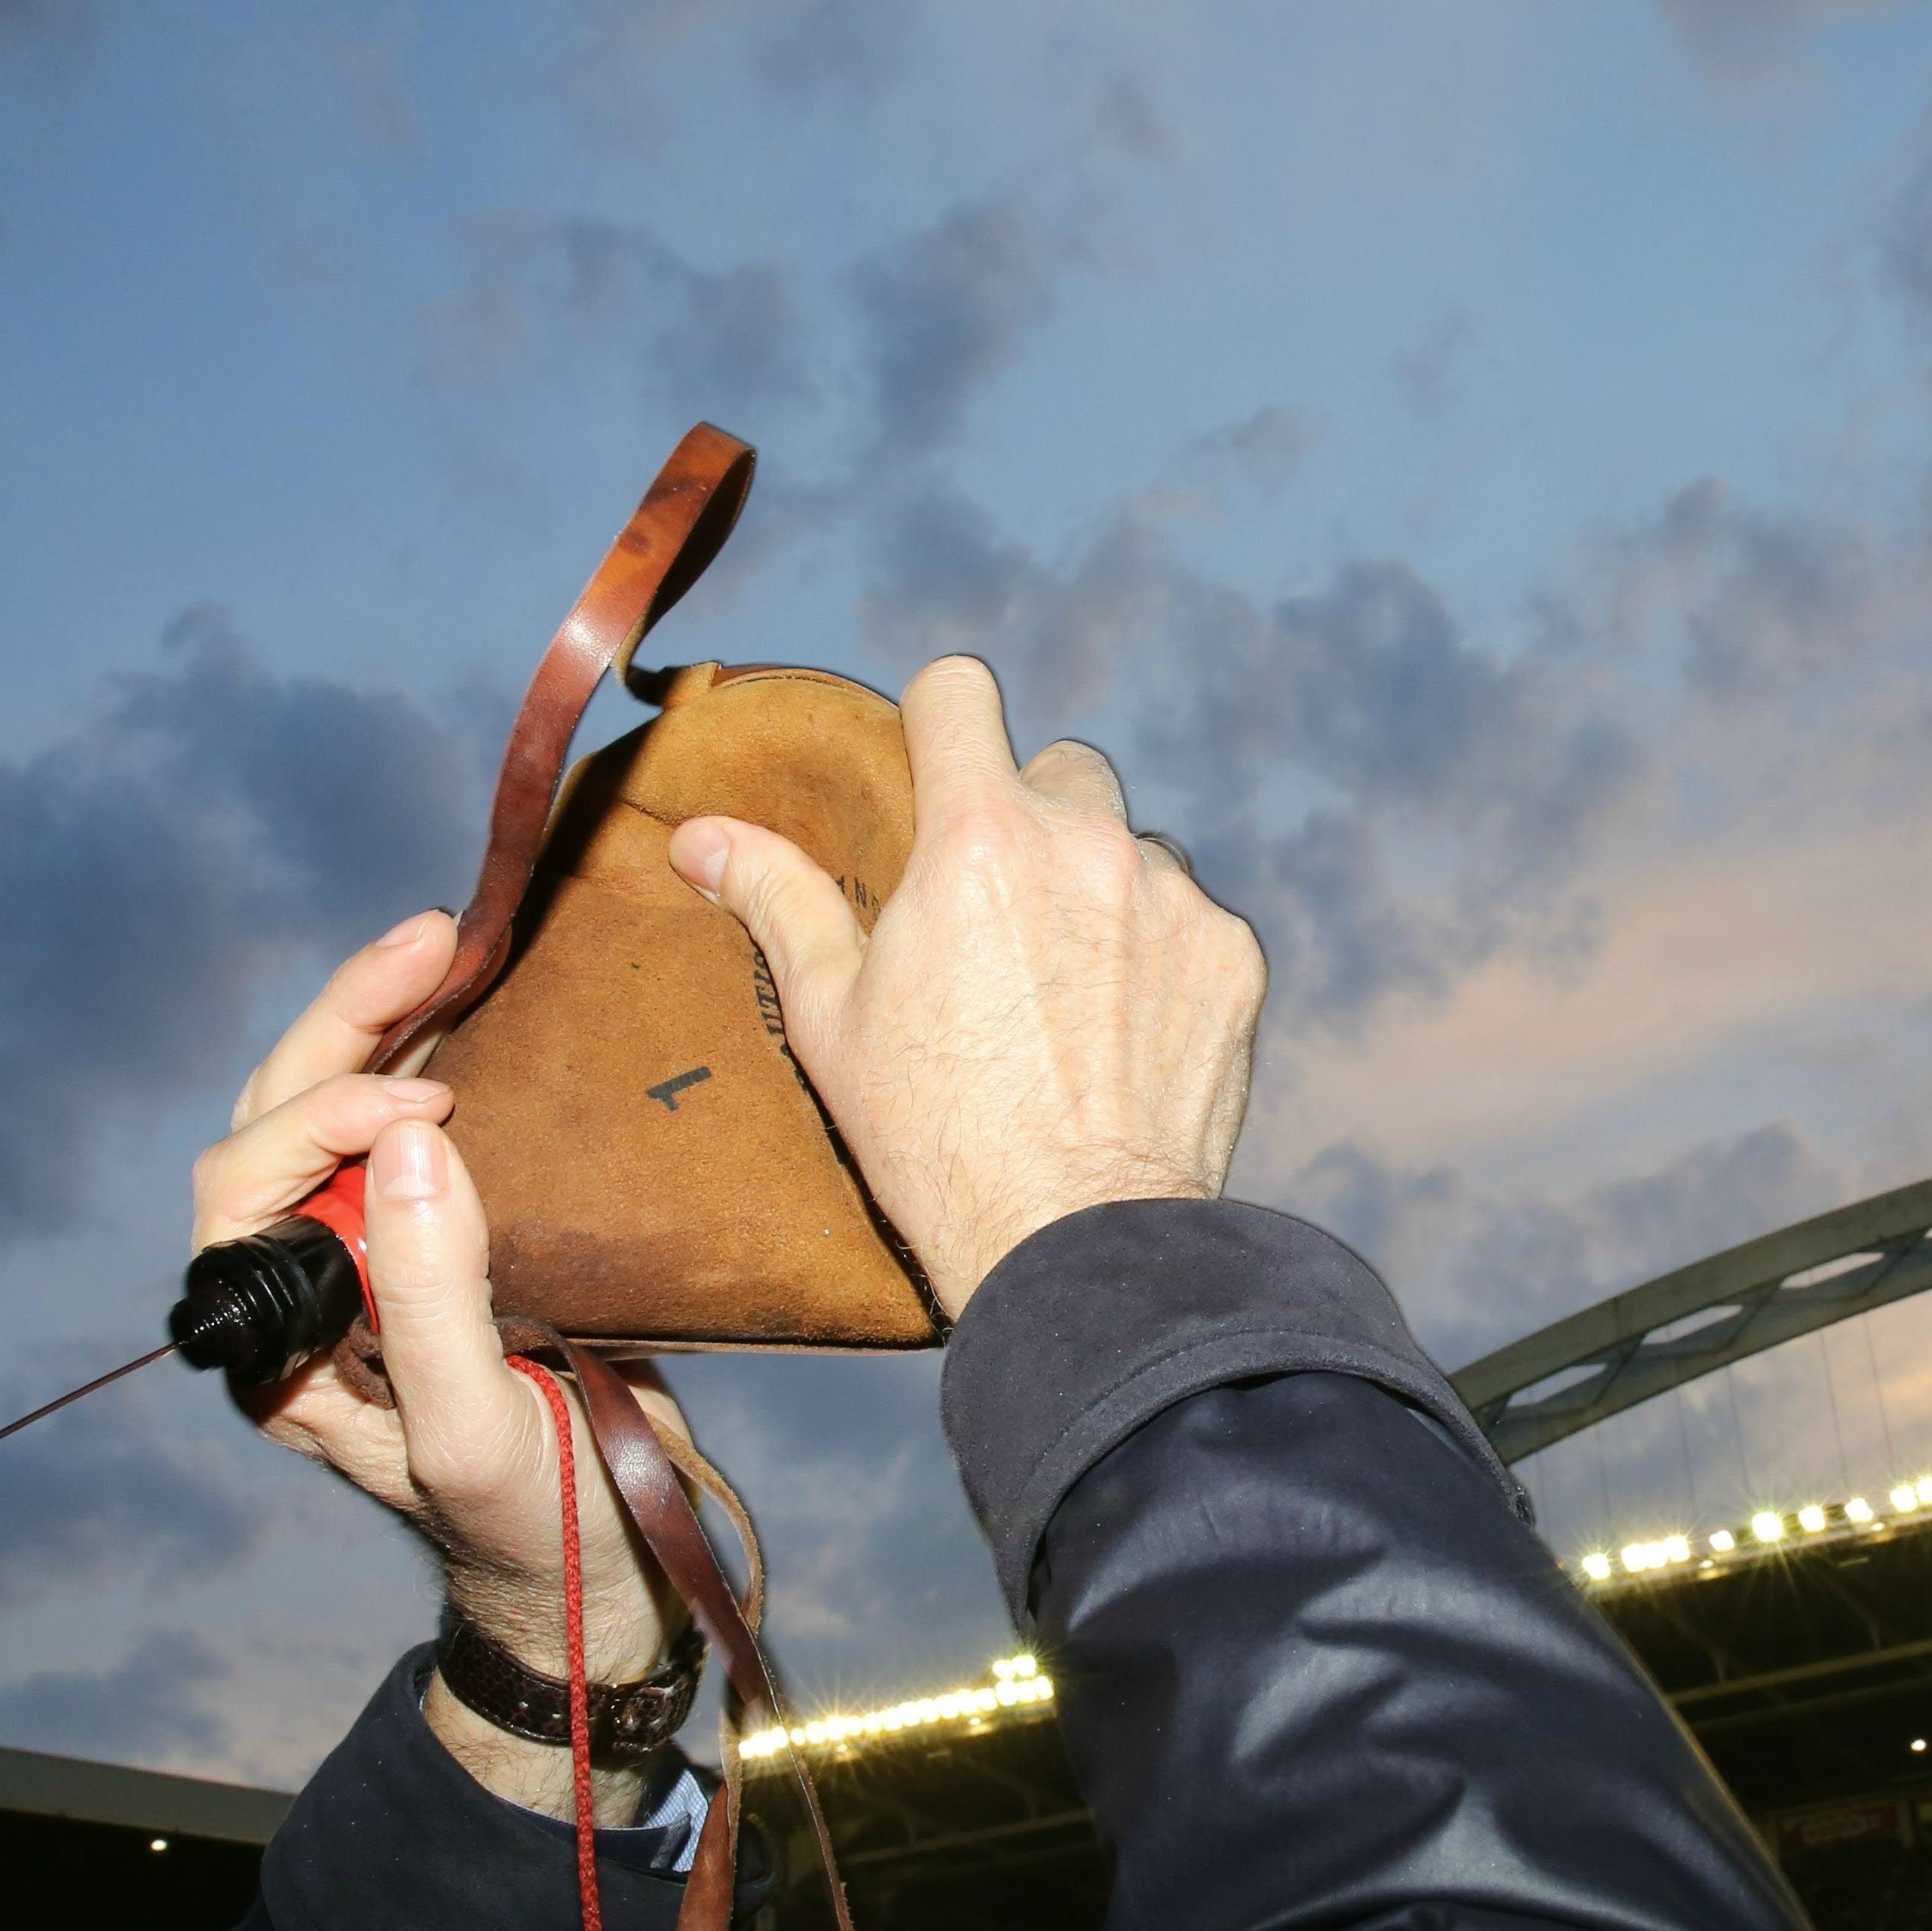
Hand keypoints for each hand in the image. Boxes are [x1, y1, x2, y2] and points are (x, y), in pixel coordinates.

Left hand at [193, 912, 677, 1814]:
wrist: (611, 1571)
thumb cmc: (536, 1526)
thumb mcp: (475, 1429)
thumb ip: (430, 1294)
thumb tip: (410, 1140)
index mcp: (279, 1347)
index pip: (249, 1195)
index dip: (322, 1127)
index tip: (430, 1112)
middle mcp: (307, 1293)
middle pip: (281, 1122)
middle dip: (345, 1025)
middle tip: (430, 941)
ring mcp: (376, 1259)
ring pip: (340, 1107)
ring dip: (385, 1018)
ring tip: (449, 941)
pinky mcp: (451, 1240)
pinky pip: (417, 1127)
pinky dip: (441, 1050)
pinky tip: (482, 996)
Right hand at [668, 656, 1264, 1314]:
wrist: (1075, 1239)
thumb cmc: (935, 1135)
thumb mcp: (833, 1016)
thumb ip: (778, 900)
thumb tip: (698, 836)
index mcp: (979, 837)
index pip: (962, 691)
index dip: (939, 720)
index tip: (932, 766)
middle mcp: (1087, 844)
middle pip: (1059, 768)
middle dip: (1029, 816)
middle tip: (998, 911)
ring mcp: (1172, 898)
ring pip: (1132, 848)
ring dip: (1102, 888)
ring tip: (1063, 990)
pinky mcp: (1232, 957)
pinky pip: (1191, 919)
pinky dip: (1162, 956)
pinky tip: (1124, 1033)